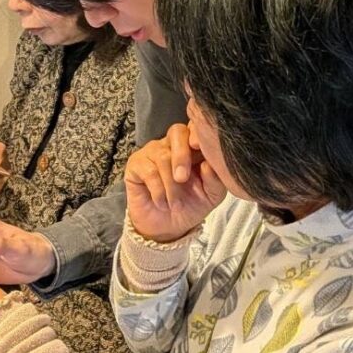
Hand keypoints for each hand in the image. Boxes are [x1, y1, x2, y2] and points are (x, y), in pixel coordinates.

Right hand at [125, 124, 225, 242]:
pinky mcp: (136, 164)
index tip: (200, 148)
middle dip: (182, 155)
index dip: (198, 132)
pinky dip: (158, 190)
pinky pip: (148, 170)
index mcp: (195, 146)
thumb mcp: (211, 195)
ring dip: (171, 185)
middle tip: (183, 179)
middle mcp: (173, 143)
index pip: (196, 126)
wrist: (167, 227)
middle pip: (177, 132)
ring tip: (175, 203)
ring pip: (163, 156)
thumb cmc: (191, 204)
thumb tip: (209, 164)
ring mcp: (153, 151)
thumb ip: (215, 179)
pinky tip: (162, 202)